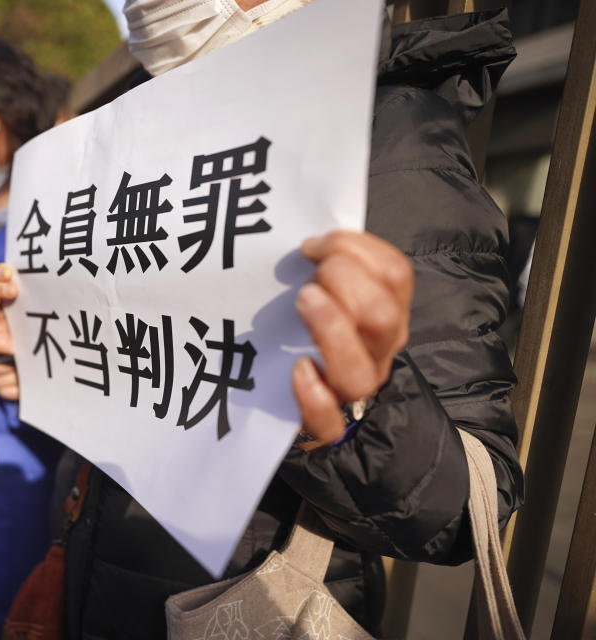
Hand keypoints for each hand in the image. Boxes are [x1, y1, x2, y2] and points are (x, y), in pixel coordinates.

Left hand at [292, 231, 412, 450]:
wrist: (294, 400)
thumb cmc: (304, 328)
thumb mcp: (320, 289)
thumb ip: (320, 264)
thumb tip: (298, 232)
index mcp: (384, 311)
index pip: (394, 274)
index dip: (354, 248)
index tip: (310, 245)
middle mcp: (377, 351)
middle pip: (383, 316)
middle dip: (344, 283)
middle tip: (308, 280)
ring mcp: (353, 391)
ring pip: (360, 373)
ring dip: (332, 330)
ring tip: (303, 305)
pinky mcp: (324, 427)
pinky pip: (330, 422)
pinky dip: (313, 395)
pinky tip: (297, 369)